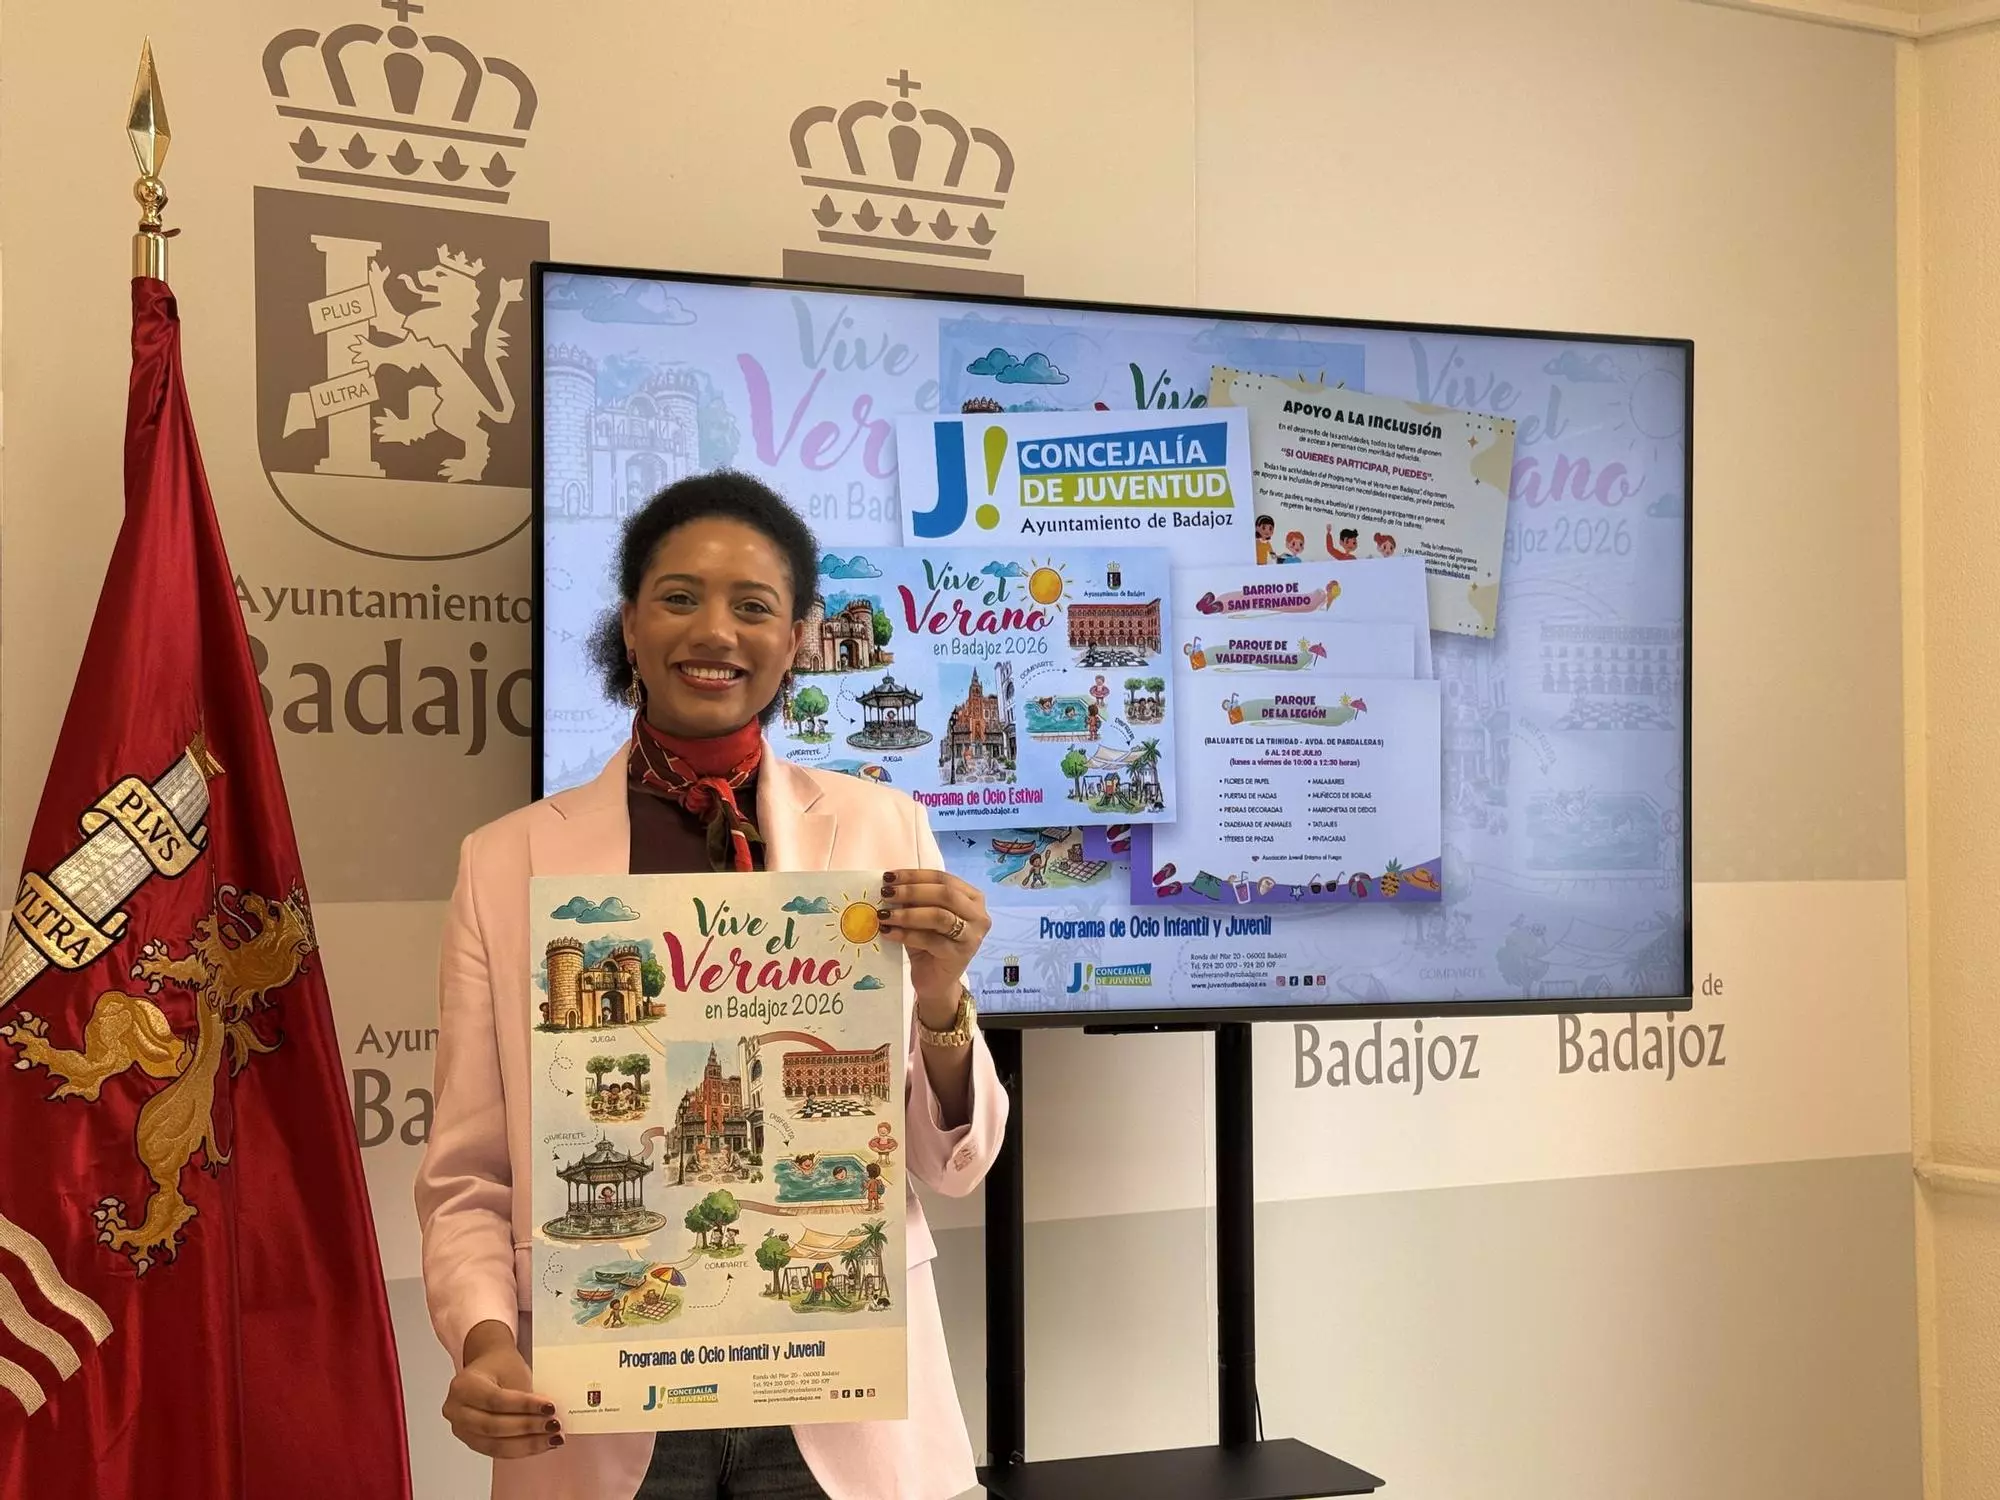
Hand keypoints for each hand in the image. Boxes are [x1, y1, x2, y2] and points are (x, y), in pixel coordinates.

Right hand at [445, 1320, 562, 1459]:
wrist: (487, 1368)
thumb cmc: (501, 1366)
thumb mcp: (514, 1372)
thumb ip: (526, 1396)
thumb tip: (549, 1417)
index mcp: (463, 1385)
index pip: (496, 1400)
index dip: (524, 1406)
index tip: (551, 1407)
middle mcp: (455, 1409)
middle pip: (493, 1426)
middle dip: (527, 1427)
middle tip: (555, 1425)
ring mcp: (460, 1429)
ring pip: (495, 1444)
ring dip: (528, 1444)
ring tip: (554, 1438)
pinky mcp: (470, 1442)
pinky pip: (497, 1451)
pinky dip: (522, 1449)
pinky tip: (542, 1444)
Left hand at [878, 868, 989, 1021]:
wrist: (937, 981)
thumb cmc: (929, 944)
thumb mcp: (922, 917)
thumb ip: (914, 901)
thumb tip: (891, 884)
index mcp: (972, 897)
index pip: (943, 878)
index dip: (915, 876)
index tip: (889, 877)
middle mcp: (978, 914)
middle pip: (945, 894)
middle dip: (912, 891)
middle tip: (886, 894)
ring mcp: (972, 936)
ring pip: (939, 916)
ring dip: (908, 913)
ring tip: (884, 915)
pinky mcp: (960, 955)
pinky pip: (930, 940)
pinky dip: (906, 934)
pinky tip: (888, 932)